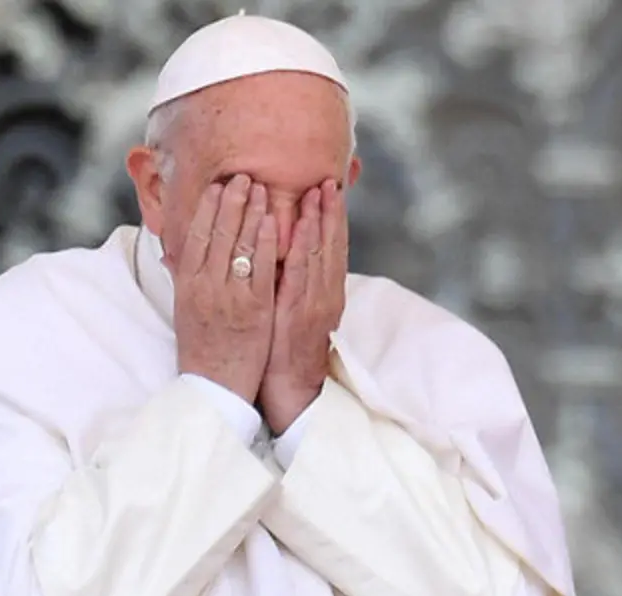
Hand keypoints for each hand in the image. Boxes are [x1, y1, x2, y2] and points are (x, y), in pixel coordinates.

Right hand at [173, 174, 278, 403]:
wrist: (214, 387)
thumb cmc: (203, 349)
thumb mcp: (187, 310)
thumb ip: (188, 280)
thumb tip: (182, 253)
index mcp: (187, 286)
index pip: (194, 237)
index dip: (206, 208)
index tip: (216, 186)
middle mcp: (204, 287)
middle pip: (216, 234)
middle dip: (229, 201)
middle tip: (241, 175)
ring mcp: (228, 297)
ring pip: (237, 245)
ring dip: (248, 212)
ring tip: (258, 187)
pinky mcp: (253, 309)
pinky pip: (259, 268)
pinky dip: (264, 242)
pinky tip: (272, 220)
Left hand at [259, 179, 347, 433]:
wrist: (291, 389)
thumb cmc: (288, 348)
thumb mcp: (298, 310)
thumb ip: (299, 282)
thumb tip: (291, 250)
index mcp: (327, 292)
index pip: (333, 247)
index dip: (333, 217)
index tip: (330, 188)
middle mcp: (325, 295)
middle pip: (331, 245)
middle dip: (330, 211)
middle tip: (328, 180)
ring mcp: (313, 304)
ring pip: (318, 255)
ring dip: (319, 222)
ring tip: (317, 193)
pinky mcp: (296, 315)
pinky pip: (298, 277)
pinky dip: (299, 251)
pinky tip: (296, 229)